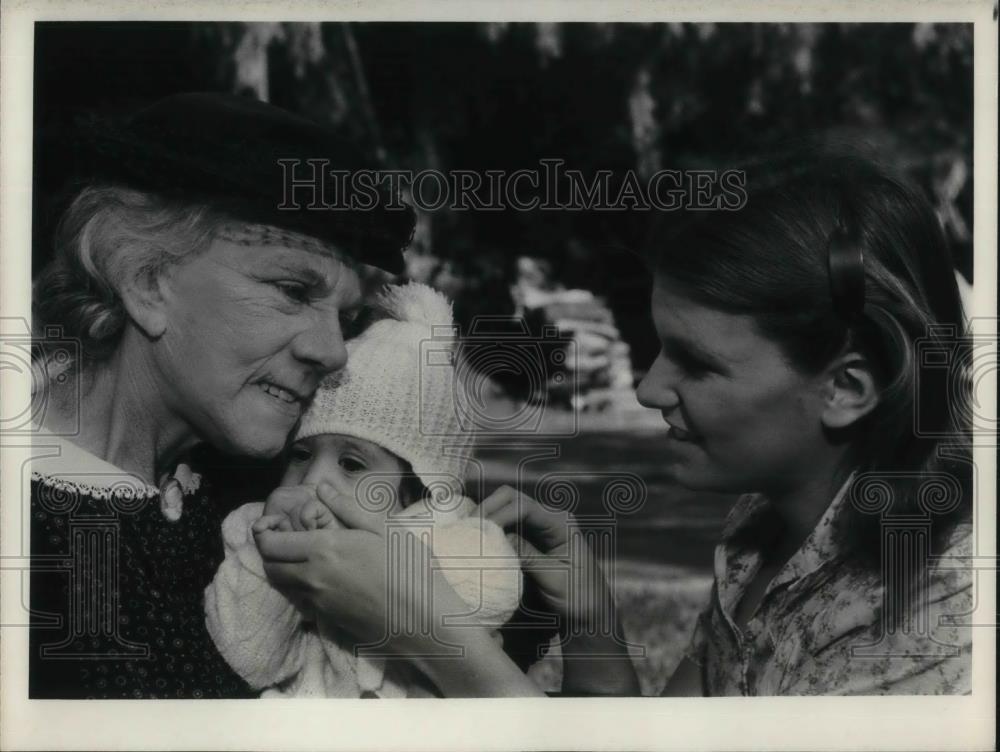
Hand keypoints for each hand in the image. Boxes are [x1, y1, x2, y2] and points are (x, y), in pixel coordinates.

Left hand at [255, 524, 473, 654]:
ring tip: (302, 552)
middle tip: (287, 534)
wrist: (424, 622)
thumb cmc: (410, 569)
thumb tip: (322, 488)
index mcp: (324, 549)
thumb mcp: (385, 529)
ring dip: (281, 567)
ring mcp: (318, 602)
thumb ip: (348, 508)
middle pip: (269, 565)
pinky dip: (297, 584)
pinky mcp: (327, 619)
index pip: (271, 543)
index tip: (276, 520)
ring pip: (280, 584)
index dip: (264, 530)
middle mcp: (312, 577)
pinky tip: (320, 574)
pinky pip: (298, 598)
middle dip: (269, 548)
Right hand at [477, 485, 639, 694]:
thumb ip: (527, 556)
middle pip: (511, 498)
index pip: (523, 506)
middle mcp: (549, 518)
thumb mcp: (552, 578)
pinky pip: (507, 526)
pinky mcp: (531, 539)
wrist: (590, 613)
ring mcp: (539, 527)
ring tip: (468, 534)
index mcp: (560, 523)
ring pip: (506, 509)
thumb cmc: (578, 597)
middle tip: (468, 528)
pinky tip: (478, 540)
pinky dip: (492, 530)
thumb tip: (499, 537)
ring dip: (487, 518)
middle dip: (488, 509)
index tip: (480, 530)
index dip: (499, 514)